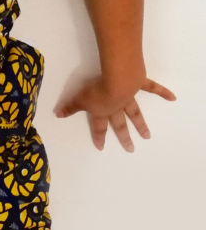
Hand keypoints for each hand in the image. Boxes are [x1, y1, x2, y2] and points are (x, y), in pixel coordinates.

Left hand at [55, 76, 175, 151]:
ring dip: (141, 124)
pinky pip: (152, 88)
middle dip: (124, 137)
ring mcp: (130, 96)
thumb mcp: (79, 99)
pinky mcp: (140, 84)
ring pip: (136, 112)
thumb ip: (69, 107)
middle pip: (120, 124)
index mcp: (103, 111)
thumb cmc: (97, 90)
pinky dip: (162, 93)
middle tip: (131, 149)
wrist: (118, 80)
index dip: (98, 137)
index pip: (99, 127)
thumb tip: (57, 114)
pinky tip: (172, 98)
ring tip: (147, 135)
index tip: (101, 148)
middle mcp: (117, 106)